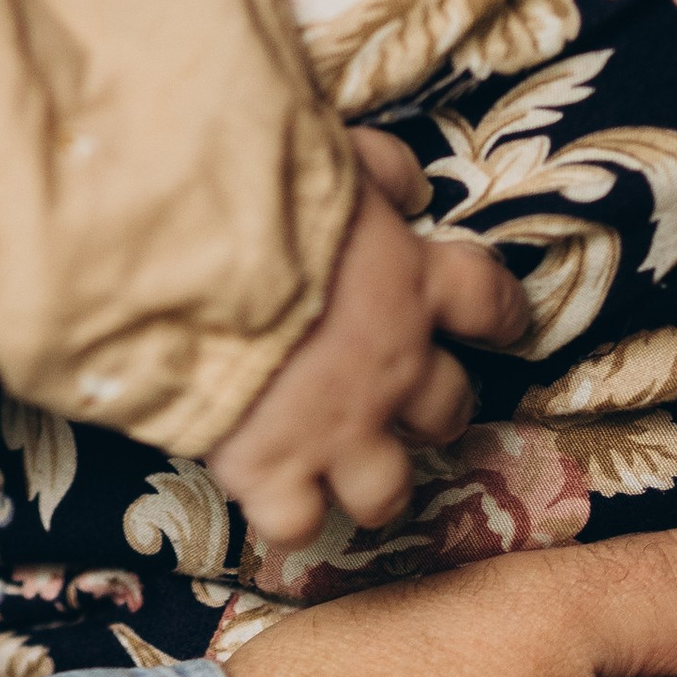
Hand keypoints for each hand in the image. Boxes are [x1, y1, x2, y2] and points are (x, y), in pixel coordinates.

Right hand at [209, 129, 525, 546]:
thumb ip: (381, 172)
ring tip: (343, 467)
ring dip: (372, 480)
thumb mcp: (333, 152)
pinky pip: (298, 523)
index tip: (498, 322)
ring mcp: (336, 431)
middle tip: (398, 397)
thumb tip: (413, 191)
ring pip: (388, 491)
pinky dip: (284, 511)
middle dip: (430, 408)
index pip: (489, 302)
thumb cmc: (256, 187)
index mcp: (412, 283)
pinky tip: (265, 489)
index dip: (498, 314)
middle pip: (447, 410)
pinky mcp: (272, 471)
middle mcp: (392, 368)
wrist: (178, 249)